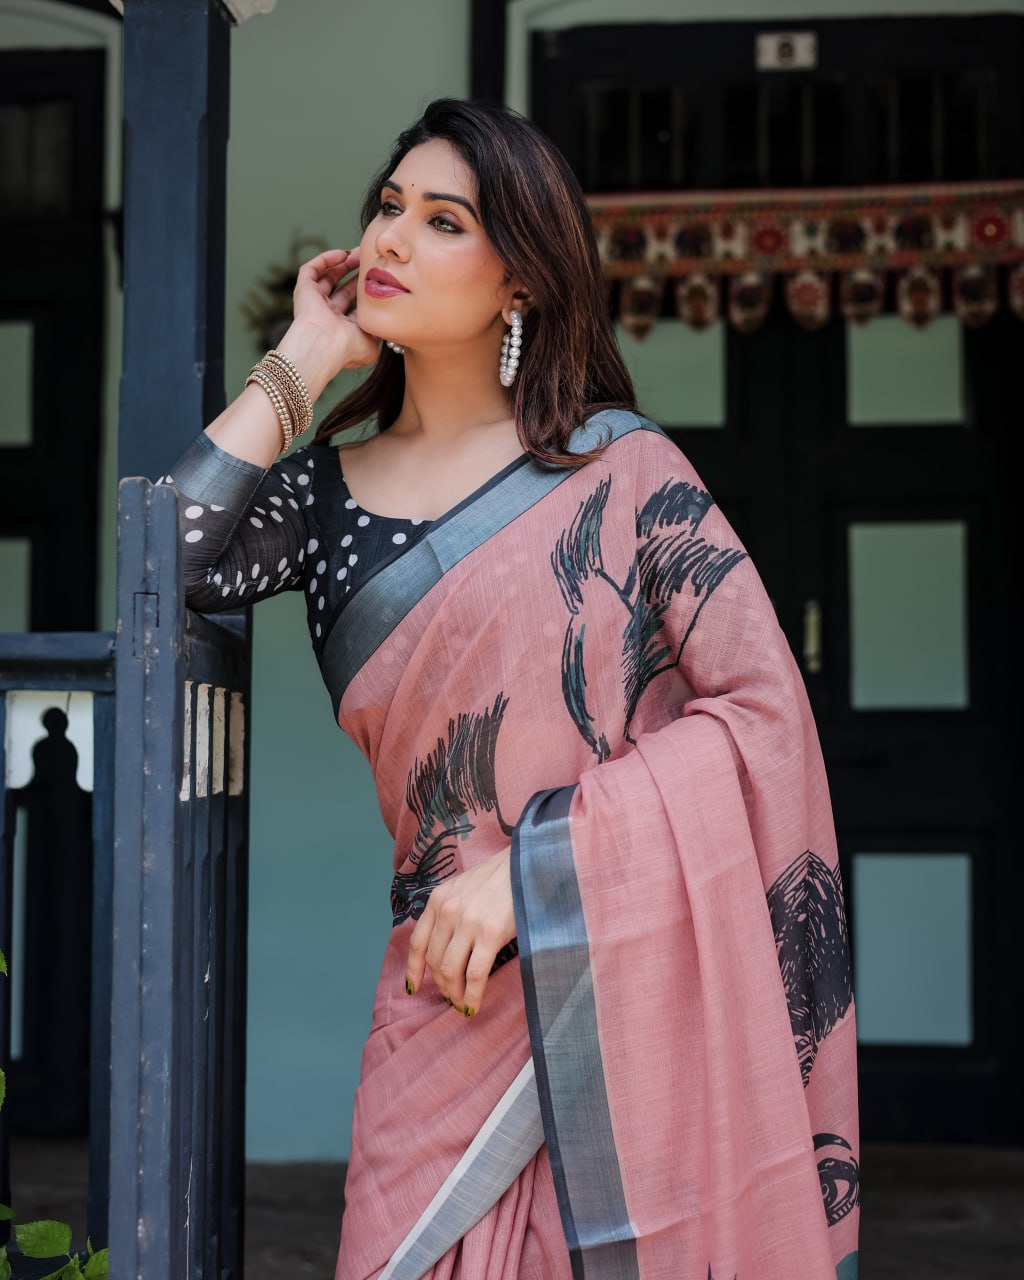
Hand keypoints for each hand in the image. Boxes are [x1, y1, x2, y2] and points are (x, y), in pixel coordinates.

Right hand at [278, 247, 379, 396]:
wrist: (325, 345)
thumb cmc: (348, 348)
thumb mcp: (372, 344)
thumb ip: (379, 332)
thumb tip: (386, 325)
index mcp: (342, 328)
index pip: (355, 305)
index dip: (366, 290)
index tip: (379, 278)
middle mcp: (327, 315)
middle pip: (343, 289)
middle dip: (357, 274)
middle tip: (370, 260)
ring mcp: (314, 302)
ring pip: (328, 276)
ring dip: (343, 264)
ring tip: (359, 253)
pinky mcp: (303, 290)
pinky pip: (312, 269)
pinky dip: (326, 260)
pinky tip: (342, 254)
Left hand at [405, 848, 515, 1016]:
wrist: (526, 864)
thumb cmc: (498, 878)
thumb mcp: (463, 888)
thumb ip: (449, 912)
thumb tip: (445, 949)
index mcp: (438, 899)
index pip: (417, 942)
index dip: (413, 970)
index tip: (413, 987)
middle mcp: (447, 911)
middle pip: (435, 961)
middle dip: (441, 985)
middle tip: (451, 997)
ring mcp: (468, 923)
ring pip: (451, 971)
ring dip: (454, 994)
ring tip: (462, 1004)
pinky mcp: (490, 934)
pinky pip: (475, 975)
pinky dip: (472, 996)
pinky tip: (473, 1006)